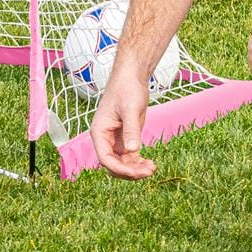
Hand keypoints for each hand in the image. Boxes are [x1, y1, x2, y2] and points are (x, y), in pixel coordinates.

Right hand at [92, 64, 156, 178]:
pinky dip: (138, 163)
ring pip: (122, 164)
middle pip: (113, 165)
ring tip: (152, 168)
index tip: (137, 172)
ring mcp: (115, 140)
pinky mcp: (126, 138)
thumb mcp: (130, 109)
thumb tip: (132, 151)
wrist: (131, 78)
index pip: (105, 159)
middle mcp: (105, 139)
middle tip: (149, 171)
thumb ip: (130, 130)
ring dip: (135, 170)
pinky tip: (150, 163)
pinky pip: (129, 158)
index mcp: (99, 132)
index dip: (120, 169)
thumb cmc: (126, 90)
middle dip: (129, 172)